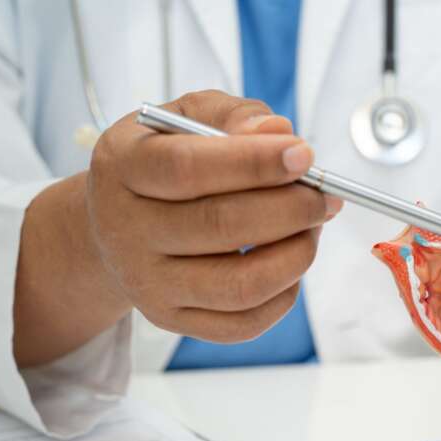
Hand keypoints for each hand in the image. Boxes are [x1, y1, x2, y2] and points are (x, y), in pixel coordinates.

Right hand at [14, 90, 341, 366]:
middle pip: (221, 226)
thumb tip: (278, 131)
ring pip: (240, 284)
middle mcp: (127, 230)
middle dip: (292, 209)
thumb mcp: (188, 118)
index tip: (304, 155)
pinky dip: (285, 293)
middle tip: (325, 195)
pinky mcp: (172, 319)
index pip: (187, 168)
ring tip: (312, 227)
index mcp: (124, 167)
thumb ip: (232, 117)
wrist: (115, 223)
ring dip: (296, 254)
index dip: (254, 162)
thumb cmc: (165, 159)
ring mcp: (148, 283)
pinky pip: (243, 323)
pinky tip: (290, 261)